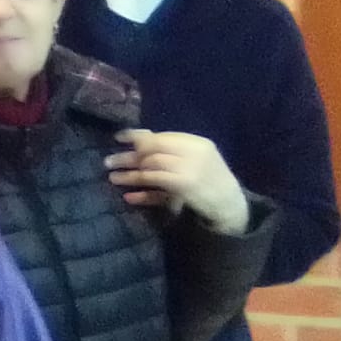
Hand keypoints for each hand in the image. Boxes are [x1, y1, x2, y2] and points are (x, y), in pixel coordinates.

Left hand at [107, 128, 249, 234]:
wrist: (232, 204)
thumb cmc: (209, 179)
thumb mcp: (195, 158)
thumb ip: (171, 150)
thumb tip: (140, 136)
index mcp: (196, 143)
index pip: (161, 137)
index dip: (137, 136)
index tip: (118, 137)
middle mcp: (193, 154)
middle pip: (154, 152)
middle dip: (129, 157)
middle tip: (108, 161)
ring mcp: (190, 171)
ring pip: (152, 170)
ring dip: (129, 174)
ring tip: (112, 177)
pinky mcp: (186, 191)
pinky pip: (158, 189)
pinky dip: (143, 194)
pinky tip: (128, 197)